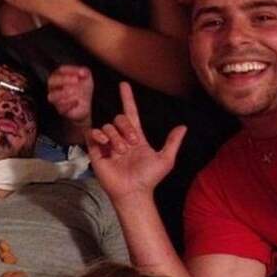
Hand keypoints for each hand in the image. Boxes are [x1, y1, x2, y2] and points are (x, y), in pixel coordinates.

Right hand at [47, 65, 92, 128]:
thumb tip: (82, 72)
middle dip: (64, 80)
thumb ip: (85, 72)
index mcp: (59, 77)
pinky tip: (77, 102)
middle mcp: (54, 87)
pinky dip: (69, 104)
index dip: (70, 71)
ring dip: (64, 93)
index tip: (80, 74)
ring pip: (52, 96)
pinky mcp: (60, 110)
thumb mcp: (86, 78)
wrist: (86, 105)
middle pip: (51, 81)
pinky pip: (60, 107)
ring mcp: (55, 99)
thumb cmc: (83, 89)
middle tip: (76, 80)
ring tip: (75, 92)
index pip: (60, 70)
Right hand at [86, 82, 185, 201]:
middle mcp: (120, 138)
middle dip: (125, 127)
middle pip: (119, 118)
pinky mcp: (96, 151)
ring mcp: (107, 144)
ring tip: (121, 151)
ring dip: (116, 137)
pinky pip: (93, 133)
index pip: (130, 113)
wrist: (134, 192)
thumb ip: (173, 142)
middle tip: (132, 143)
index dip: (127, 98)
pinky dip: (99, 134)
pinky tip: (105, 143)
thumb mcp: (166, 159)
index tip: (124, 85)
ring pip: (108, 126)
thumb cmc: (149, 178)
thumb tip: (183, 127)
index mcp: (136, 137)